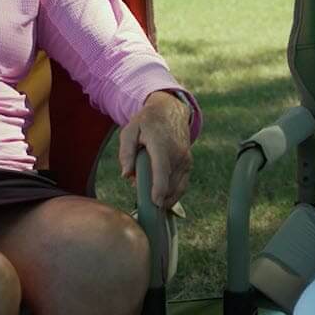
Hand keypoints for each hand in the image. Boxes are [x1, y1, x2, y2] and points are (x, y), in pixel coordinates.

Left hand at [120, 90, 193, 209]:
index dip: (159, 189)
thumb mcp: (130, 131)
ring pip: (177, 188)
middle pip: (170, 184)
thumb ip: (126, 152)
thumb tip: (126, 175)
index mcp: (161, 145)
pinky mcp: (188, 164)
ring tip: (151, 198)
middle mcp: (177, 154)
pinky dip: (173, 193)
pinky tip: (162, 197)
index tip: (155, 203)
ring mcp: (185, 160)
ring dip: (165, 197)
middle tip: (141, 196)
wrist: (170, 111)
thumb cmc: (146, 122)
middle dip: (156, 196)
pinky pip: (182, 185)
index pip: (162, 171)